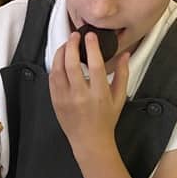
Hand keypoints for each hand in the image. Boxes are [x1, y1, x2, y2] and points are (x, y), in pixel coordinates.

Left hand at [49, 31, 129, 152]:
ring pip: (58, 70)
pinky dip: (55, 66)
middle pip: (72, 64)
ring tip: (67, 45)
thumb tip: (125, 55)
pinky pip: (52, 79)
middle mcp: (81, 96)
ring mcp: (65, 99)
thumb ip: (122, 74)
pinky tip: (61, 60)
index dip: (92, 48)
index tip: (90, 36)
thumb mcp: (119, 98)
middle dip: (72, 45)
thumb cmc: (105, 121)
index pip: (94, 65)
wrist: (90, 141)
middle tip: (75, 36)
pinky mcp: (56, 101)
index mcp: (99, 94)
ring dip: (61, 53)